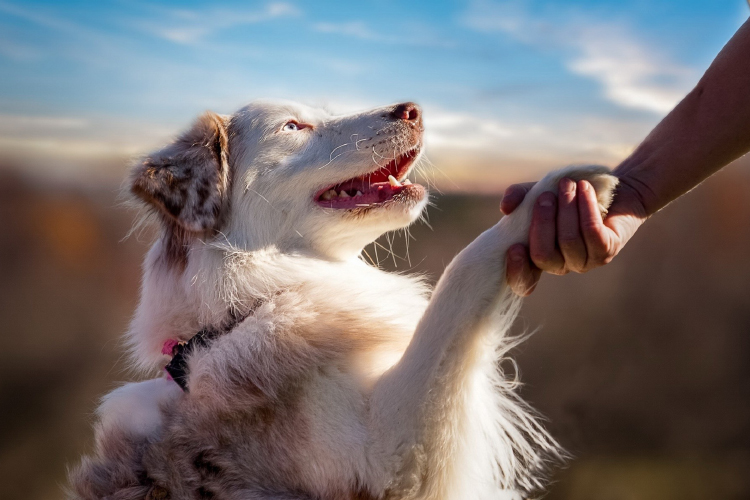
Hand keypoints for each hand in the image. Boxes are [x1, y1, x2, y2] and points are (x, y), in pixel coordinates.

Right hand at [502, 176, 648, 295]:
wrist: (605, 189)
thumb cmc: (565, 196)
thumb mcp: (537, 192)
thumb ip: (518, 196)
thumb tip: (506, 207)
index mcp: (539, 257)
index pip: (524, 281)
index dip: (517, 271)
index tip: (514, 248)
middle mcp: (561, 265)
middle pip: (543, 256)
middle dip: (542, 223)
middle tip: (546, 196)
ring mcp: (585, 261)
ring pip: (568, 240)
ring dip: (566, 207)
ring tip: (567, 183)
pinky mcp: (606, 250)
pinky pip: (591, 231)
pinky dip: (585, 207)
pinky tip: (584, 188)